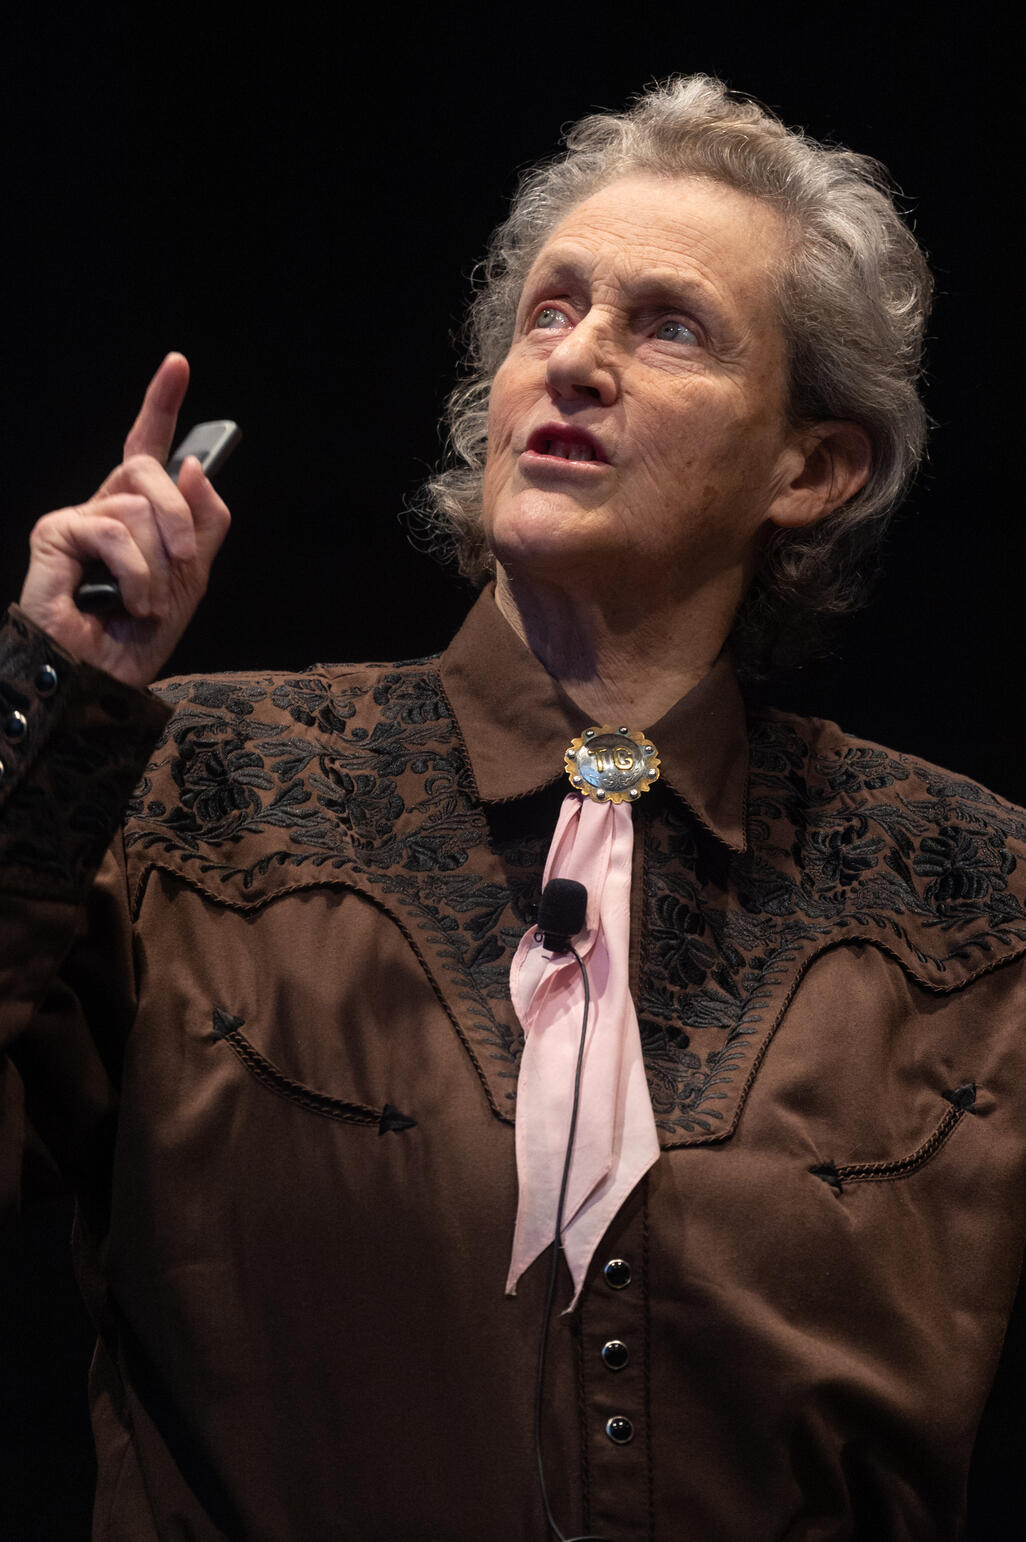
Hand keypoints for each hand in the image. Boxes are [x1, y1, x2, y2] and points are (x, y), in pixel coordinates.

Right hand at [18, 353, 231, 687]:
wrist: (106, 677)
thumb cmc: (140, 634)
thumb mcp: (192, 576)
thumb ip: (203, 521)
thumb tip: (192, 465)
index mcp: (136, 512)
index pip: (147, 448)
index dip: (160, 405)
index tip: (178, 364)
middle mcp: (104, 507)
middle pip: (151, 470)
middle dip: (179, 516)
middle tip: (183, 560)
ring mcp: (77, 518)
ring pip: (138, 506)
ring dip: (157, 564)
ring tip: (143, 601)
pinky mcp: (54, 533)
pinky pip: (113, 529)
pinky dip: (134, 571)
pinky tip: (124, 599)